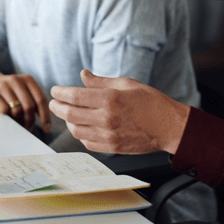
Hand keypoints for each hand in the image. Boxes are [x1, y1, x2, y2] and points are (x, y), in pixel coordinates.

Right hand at [0, 71, 51, 131]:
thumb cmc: (9, 90)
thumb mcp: (23, 90)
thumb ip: (34, 100)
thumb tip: (45, 122)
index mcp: (28, 79)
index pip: (41, 99)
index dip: (45, 116)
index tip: (46, 128)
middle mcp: (16, 80)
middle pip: (29, 106)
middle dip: (30, 121)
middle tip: (28, 127)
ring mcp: (3, 86)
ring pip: (17, 110)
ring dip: (19, 121)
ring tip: (18, 123)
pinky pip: (4, 110)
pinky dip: (7, 117)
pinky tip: (7, 117)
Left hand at [49, 69, 189, 153]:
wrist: (169, 126)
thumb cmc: (151, 102)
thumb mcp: (127, 84)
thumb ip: (101, 82)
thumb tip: (83, 75)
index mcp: (110, 99)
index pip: (75, 96)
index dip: (61, 93)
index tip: (55, 90)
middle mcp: (107, 118)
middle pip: (70, 115)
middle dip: (57, 107)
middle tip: (54, 102)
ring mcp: (109, 136)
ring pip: (76, 131)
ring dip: (68, 122)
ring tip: (68, 114)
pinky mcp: (112, 148)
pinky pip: (87, 143)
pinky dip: (80, 134)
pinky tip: (82, 127)